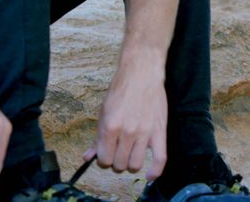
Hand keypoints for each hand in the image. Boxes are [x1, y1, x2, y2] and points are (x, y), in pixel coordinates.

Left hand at [84, 46, 167, 179]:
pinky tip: (149, 175)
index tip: (105, 155)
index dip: (103, 160)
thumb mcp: (104, 111)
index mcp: (110, 126)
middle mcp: (127, 132)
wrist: (142, 73)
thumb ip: (98, 136)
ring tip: (130, 156)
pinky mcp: (159, 131)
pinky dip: (154, 171)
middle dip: (116, 162)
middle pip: (119, 164)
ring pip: (135, 165)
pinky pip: (160, 159)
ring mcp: (144, 133)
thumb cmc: (121, 90)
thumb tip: (89, 156)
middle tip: (117, 153)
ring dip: (130, 164)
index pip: (104, 159)